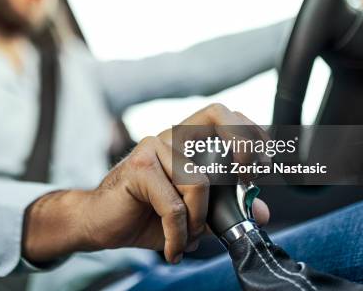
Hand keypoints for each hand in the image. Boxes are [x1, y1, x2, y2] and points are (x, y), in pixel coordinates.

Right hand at [22, 104, 268, 264]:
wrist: (100, 222)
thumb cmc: (145, 213)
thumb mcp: (194, 213)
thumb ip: (225, 207)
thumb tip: (262, 211)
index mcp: (186, 140)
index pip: (223, 114)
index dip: (248, 130)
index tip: (260, 164)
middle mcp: (171, 136)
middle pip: (216, 116)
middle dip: (241, 147)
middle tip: (244, 181)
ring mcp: (153, 146)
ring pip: (199, 180)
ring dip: (198, 219)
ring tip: (186, 238)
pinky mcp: (139, 167)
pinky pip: (174, 205)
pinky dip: (178, 234)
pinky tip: (172, 247)